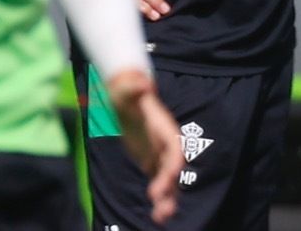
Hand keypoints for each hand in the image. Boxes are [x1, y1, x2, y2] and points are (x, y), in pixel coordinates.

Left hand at [107, 68, 181, 224]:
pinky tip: (155, 215)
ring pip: (169, 183)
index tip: (164, 180)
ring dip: (167, 201)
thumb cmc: (126, 93)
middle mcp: (167, 146)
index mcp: (166, 131)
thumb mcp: (126, 91)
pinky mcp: (151, 163)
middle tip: (159, 205)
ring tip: (159, 218)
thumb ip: (133, 89)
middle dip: (169, 188)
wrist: (125, 98)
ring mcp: (160, 156)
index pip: (175, 152)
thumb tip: (143, 83)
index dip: (172, 167)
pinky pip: (158, 185)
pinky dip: (159, 199)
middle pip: (173, 171)